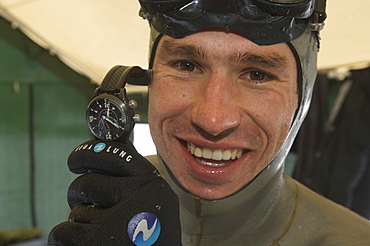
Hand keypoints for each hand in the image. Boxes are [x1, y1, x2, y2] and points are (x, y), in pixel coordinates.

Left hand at [47, 140, 180, 245]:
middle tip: (85, 203)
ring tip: (101, 233)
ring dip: (80, 221)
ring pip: (75, 209)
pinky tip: (90, 244)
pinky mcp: (93, 242)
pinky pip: (62, 231)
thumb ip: (132, 177)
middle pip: (87, 182)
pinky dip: (68, 240)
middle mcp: (137, 200)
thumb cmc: (153, 236)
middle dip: (79, 193)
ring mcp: (115, 222)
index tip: (76, 160)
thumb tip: (101, 147)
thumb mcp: (154, 201)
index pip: (114, 153)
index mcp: (153, 186)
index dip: (87, 154)